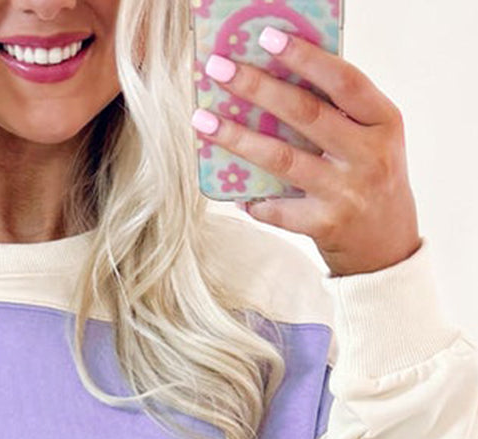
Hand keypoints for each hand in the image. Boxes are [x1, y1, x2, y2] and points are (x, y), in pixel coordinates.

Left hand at [191, 27, 421, 276]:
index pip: (344, 81)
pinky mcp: (325, 225)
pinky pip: (277, 208)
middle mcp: (368, 155)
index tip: (267, 37)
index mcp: (384, 122)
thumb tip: (275, 77)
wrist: (387, 247)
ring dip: (238, 138)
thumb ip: (340, 112)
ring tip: (203, 121)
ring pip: (283, 159)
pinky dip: (253, 199)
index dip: (306, 57)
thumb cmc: (371, 181)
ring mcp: (346, 192)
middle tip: (218, 68)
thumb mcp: (372, 139)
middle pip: (306, 114)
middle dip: (257, 87)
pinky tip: (232, 191)